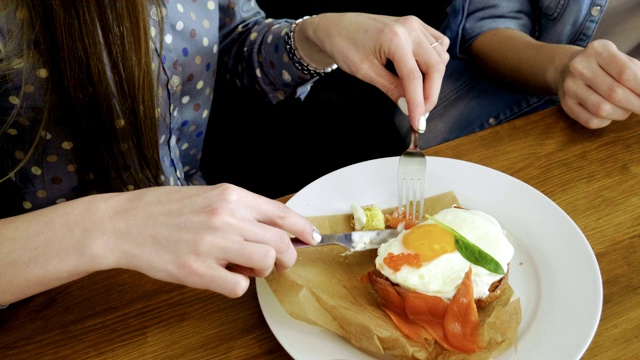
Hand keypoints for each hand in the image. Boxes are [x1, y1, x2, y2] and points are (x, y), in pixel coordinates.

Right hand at [101, 184, 317, 297]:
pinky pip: (240, 286)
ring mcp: (212, 244)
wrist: (123, 224)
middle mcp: (226, 217)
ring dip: (261, 269)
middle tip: (273, 262)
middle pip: (281, 241)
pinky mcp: (197, 270)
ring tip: (242, 266)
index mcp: (230, 196)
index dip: (303, 228)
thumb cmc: (163, 210)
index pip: (282, 212)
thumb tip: (273, 227)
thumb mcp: (207, 196)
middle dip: (285, 256)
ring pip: (266, 261)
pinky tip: (221, 276)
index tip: (312, 238)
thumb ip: (239, 209)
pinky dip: (237, 285)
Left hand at [294, 13, 449, 131]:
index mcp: (394, 38)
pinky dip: (436, 61)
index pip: (413, 78)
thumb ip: (390, 88)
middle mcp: (409, 28)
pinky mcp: (417, 25)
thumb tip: (408, 107)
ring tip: (418, 95)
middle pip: (435, 67)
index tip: (418, 122)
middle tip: (421, 113)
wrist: (337, 27)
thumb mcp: (365, 71)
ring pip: (441, 57)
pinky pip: (439, 45)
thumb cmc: (345, 45)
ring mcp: (415, 24)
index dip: (418, 103)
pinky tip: (423, 72)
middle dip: (431, 94)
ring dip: (434, 79)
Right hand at [557, 39, 639, 127]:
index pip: (626, 73)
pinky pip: (591, 121)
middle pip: (614, 93)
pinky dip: (606, 121)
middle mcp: (580, 66)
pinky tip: (609, 114)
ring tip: (627, 109)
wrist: (568, 68)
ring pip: (602, 109)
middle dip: (636, 105)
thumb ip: (638, 75)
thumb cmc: (604, 66)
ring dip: (621, 114)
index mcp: (598, 50)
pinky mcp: (566, 104)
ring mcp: (570, 86)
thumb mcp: (622, 60)